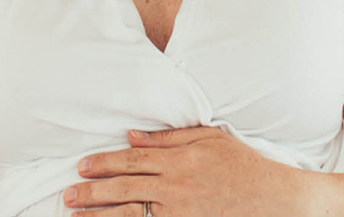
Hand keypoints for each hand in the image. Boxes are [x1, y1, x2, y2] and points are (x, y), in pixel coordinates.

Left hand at [62, 125, 305, 216]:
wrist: (276, 200)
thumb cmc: (244, 165)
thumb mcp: (210, 138)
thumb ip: (169, 136)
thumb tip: (132, 135)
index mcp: (178, 160)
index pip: (130, 160)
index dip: (103, 163)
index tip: (81, 166)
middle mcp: (174, 187)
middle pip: (123, 189)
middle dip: (91, 192)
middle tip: (67, 193)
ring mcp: (179, 213)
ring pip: (130, 215)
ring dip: (99, 216)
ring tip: (75, 215)